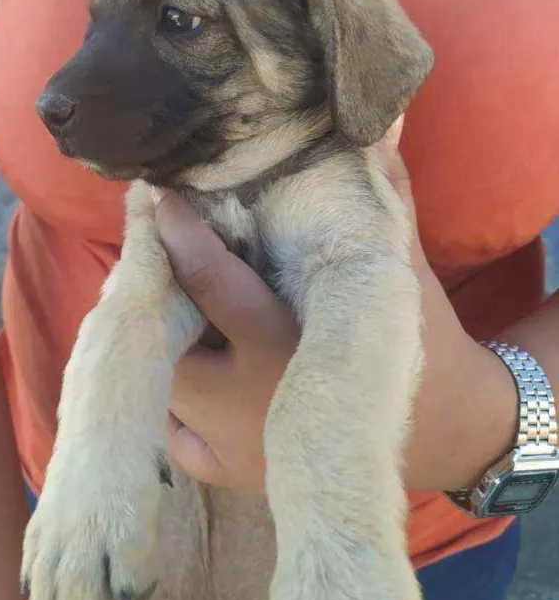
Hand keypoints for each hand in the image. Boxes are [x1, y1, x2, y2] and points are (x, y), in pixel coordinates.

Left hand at [155, 119, 517, 491]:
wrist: (446, 430)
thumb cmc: (421, 341)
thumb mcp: (398, 267)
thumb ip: (383, 195)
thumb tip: (379, 123)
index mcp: (279, 342)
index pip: (208, 278)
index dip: (177, 232)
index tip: (158, 197)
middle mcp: (244, 400)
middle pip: (167, 338)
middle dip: (157, 297)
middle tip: (154, 260)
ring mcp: (233, 444)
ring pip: (164, 389)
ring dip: (164, 349)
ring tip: (172, 314)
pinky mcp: (235, 476)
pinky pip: (176, 440)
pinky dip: (175, 411)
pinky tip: (192, 383)